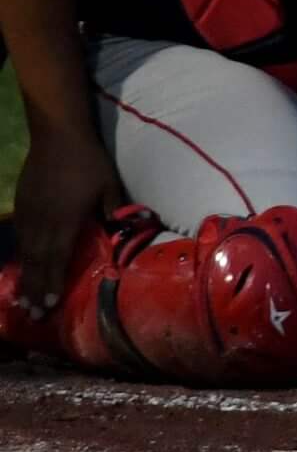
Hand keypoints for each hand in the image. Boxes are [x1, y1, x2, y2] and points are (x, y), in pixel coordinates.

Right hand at [10, 125, 125, 311]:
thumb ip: (113, 211)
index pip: (57, 258)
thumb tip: (122, 231)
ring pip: (25, 252)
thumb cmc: (89, 161)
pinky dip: (20, 256)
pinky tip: (21, 267)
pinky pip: (20, 237)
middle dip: (35, 290)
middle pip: (37, 262)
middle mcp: (42, 222)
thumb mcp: (108, 185)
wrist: (57, 136)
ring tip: (23, 301)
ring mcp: (29, 214)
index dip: (52, 284)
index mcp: (65, 220)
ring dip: (25, 277)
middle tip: (33, 315)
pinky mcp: (21, 205)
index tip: (49, 306)